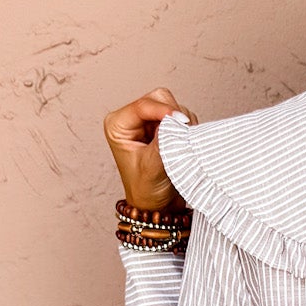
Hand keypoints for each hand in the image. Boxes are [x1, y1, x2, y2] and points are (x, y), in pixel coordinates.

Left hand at [103, 86, 197, 210]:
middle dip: (174, 116)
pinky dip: (187, 129)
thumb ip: (163, 141)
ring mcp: (149, 121)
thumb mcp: (152, 166)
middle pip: (159, 98)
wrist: (158, 207)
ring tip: (178, 149)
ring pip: (174, 105)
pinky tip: (182, 146)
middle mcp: (132, 119)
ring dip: (182, 124)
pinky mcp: (164, 127)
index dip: (164, 111)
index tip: (181, 122)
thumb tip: (176, 121)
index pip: (143, 105)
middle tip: (180, 139)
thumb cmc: (147, 191)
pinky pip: (182, 116)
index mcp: (118, 125)